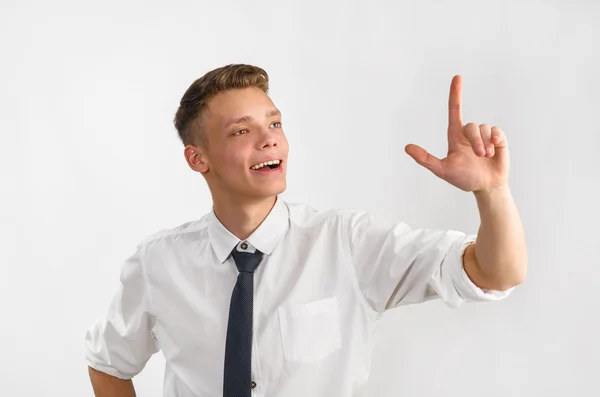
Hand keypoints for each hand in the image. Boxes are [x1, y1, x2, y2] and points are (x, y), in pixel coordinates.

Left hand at [405, 75, 509, 192]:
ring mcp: (484, 135)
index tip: (457, 77)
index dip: (455, 94)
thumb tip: (407, 147)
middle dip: (476, 141)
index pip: (454, 110)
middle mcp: (469, 133)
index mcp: (455, 136)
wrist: (486, 187)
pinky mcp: (498, 139)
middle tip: (479, 156)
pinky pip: (497, 131)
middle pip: (471, 126)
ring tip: (485, 157)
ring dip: (485, 144)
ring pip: (484, 128)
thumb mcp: (443, 170)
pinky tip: (495, 149)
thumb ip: (425, 159)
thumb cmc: (463, 178)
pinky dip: (496, 139)